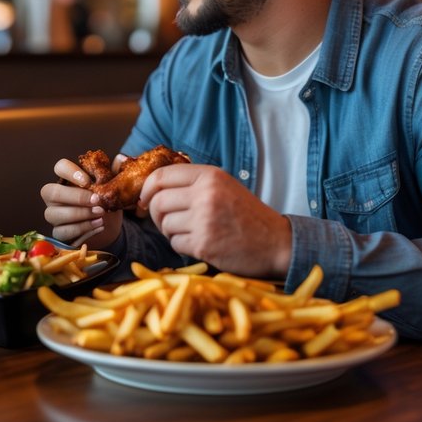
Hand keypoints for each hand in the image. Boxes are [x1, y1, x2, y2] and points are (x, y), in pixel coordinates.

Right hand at [40, 157, 120, 248]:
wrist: (109, 224)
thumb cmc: (105, 201)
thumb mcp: (112, 186)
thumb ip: (114, 172)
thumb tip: (120, 158)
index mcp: (67, 179)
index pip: (59, 167)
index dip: (70, 172)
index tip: (87, 181)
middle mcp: (55, 196)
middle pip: (50, 192)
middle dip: (75, 197)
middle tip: (97, 201)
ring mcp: (54, 214)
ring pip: (53, 214)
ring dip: (80, 215)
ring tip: (101, 215)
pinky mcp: (59, 232)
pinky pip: (63, 232)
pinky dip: (82, 229)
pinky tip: (99, 226)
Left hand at [139, 164, 291, 278]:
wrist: (277, 243)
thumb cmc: (246, 215)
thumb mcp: (223, 186)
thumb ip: (192, 183)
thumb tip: (151, 187)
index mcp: (210, 175)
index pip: (161, 176)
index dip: (146, 188)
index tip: (144, 199)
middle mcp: (206, 194)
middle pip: (157, 201)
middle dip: (155, 214)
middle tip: (167, 220)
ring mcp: (204, 220)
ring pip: (164, 224)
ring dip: (170, 231)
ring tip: (189, 231)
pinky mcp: (204, 244)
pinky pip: (175, 243)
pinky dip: (181, 245)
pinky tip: (199, 243)